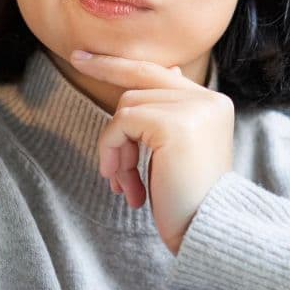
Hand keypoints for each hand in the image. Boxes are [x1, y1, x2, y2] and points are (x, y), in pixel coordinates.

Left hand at [69, 50, 235, 254]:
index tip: (84, 56)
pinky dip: (113, 150)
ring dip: (115, 147)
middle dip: (107, 76)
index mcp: (212, 104)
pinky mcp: (175, 124)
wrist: (207, 233)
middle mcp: (207, 100)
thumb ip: (167, 114)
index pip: (159, 73)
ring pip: (127, 105)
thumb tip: (170, 71)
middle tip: (77, 66)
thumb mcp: (176, 152)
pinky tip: (124, 184)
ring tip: (123, 183)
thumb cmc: (188, 201)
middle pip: (140, 79)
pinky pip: (122, 122)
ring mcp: (193, 109)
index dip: (120, 65)